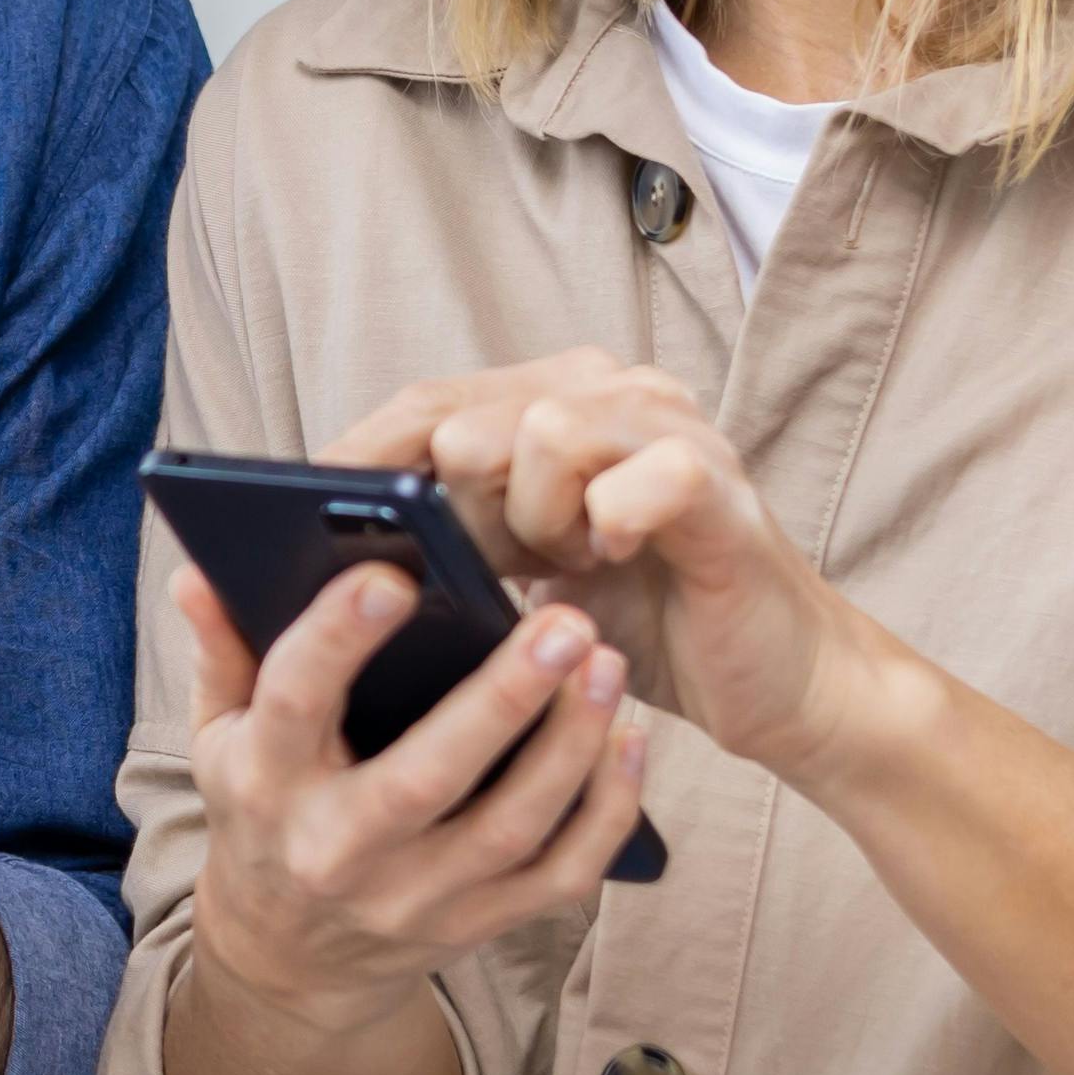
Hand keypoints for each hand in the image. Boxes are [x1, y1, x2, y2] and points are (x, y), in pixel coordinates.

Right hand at [178, 550, 648, 1035]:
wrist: (289, 960)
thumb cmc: (264, 812)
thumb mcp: (220, 737)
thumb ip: (223, 651)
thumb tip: (199, 570)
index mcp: (267, 784)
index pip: (294, 704)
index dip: (337, 639)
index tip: (390, 573)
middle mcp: (339, 850)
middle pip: (428, 778)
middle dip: (502, 699)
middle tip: (564, 622)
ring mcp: (416, 898)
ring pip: (510, 827)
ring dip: (570, 745)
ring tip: (608, 663)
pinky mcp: (478, 925)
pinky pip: (560, 875)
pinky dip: (606, 812)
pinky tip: (630, 740)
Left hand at [334, 353, 870, 785]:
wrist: (777, 683)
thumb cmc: (645, 629)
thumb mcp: (527, 578)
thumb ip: (455, 538)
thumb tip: (327, 549)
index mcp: (559, 401)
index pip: (428, 401)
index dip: (360, 453)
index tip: (296, 509)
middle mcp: (614, 391)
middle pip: (468, 414)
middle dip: (454, 507)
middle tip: (492, 568)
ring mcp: (670, 426)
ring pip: (540, 432)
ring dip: (533, 521)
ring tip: (567, 565)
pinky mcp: (716, 482)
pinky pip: (629, 479)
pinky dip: (605, 528)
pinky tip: (612, 563)